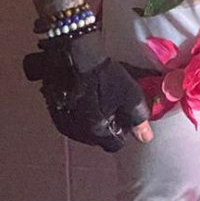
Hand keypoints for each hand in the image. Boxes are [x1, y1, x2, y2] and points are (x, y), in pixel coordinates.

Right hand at [23, 31, 152, 151]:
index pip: (115, 144)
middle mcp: (77, 132)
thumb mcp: (129, 96)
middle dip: (107, 126)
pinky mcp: (53, 109)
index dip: (123, 130)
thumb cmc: (104, 76)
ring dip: (91, 120)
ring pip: (83, 129)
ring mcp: (63, 121)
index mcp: (97, 131)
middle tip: (111, 105)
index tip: (124, 116)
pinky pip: (70, 118)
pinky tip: (82, 96)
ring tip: (96, 99)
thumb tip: (146, 138)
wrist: (74, 56)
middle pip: (98, 138)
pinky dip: (77, 112)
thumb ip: (138, 119)